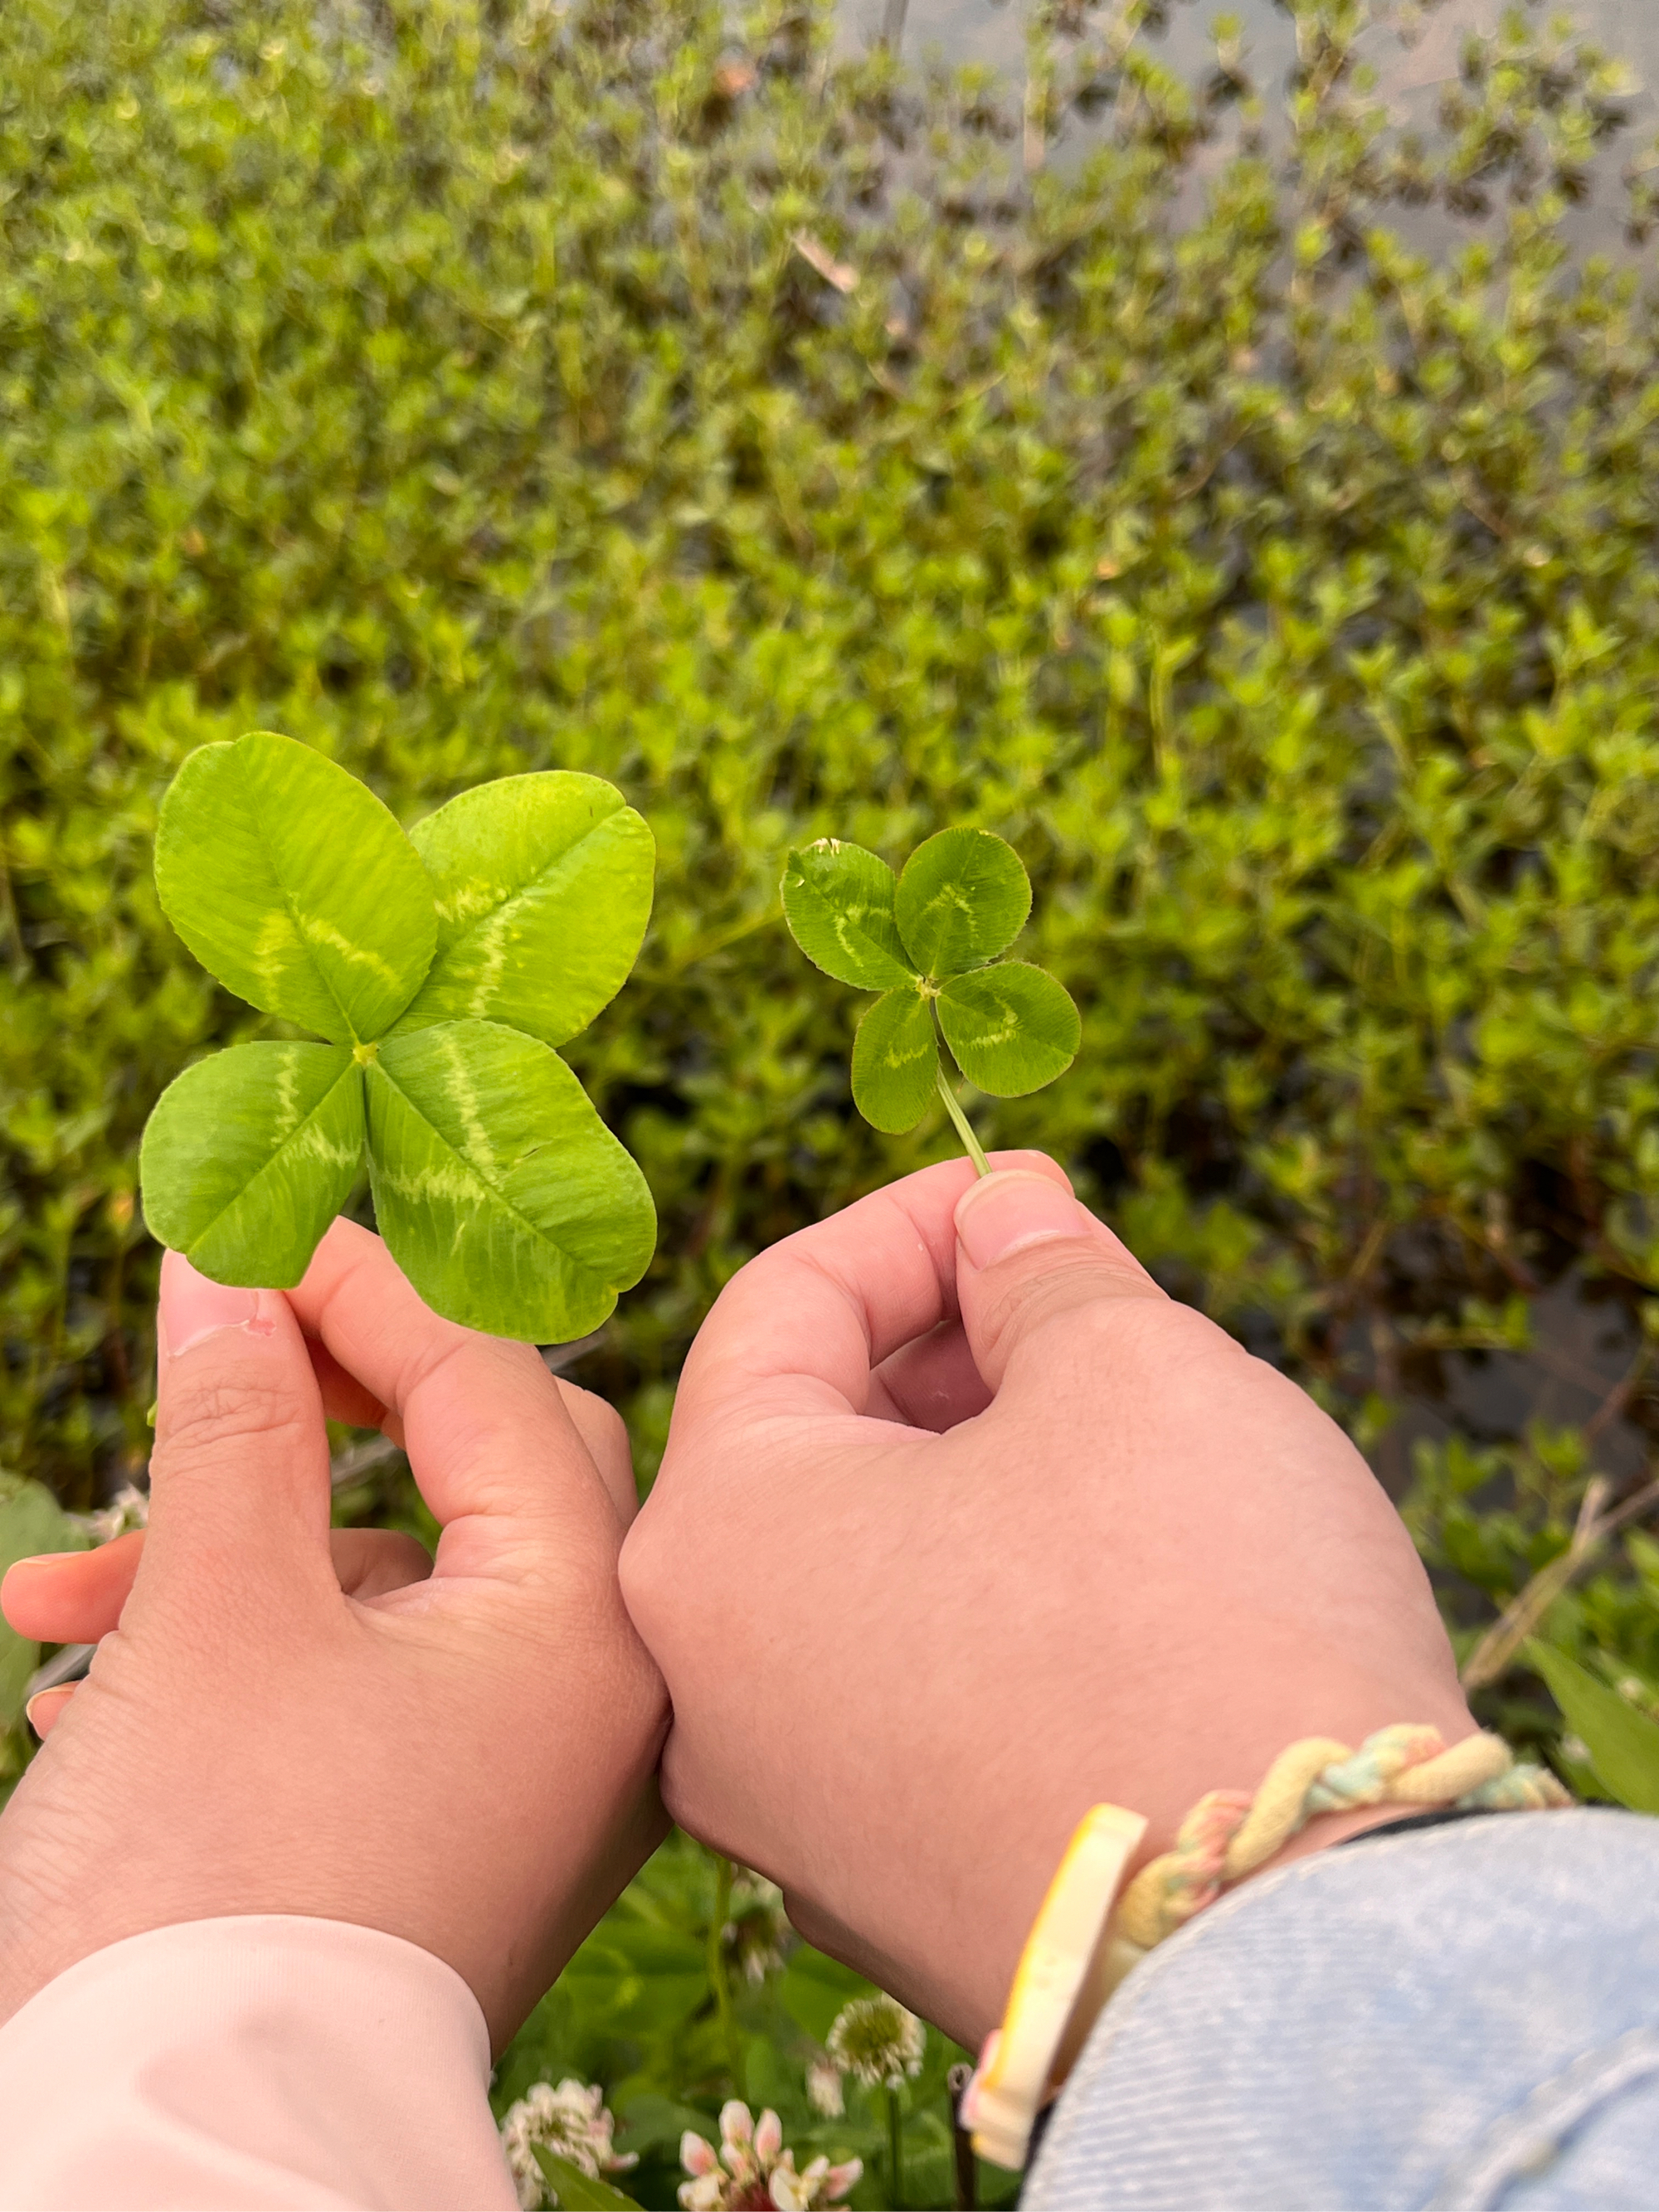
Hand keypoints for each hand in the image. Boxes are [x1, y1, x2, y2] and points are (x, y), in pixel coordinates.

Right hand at [0, 1222, 666, 2045]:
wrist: (164, 2161)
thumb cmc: (203, 1887)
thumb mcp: (215, 1608)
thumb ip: (237, 1412)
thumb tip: (227, 1260)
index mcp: (587, 1625)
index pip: (496, 1384)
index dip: (364, 1288)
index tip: (250, 1230)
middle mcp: (602, 1695)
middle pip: (485, 1462)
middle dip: (324, 1407)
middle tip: (215, 1353)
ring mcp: (539, 1768)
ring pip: (401, 1576)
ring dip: (241, 1547)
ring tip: (68, 1580)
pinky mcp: (464, 1820)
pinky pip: (374, 1675)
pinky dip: (254, 1644)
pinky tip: (96, 1667)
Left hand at [620, 1155, 1473, 2048]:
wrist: (1303, 1960)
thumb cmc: (1196, 1620)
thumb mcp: (1127, 1370)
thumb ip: (1040, 1269)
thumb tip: (1003, 1221)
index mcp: (716, 1539)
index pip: (779, 1309)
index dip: (914, 1223)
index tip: (1030, 1199)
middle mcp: (710, 1693)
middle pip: (808, 1447)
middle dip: (949, 1353)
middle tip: (1084, 1311)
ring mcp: (792, 1815)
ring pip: (864, 1576)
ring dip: (976, 1479)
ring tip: (1119, 1441)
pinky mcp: (890, 1893)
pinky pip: (913, 1692)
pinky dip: (991, 1607)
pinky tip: (1118, 1585)